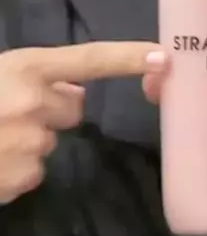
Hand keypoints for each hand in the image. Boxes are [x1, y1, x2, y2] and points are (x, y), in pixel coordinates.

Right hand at [0, 42, 165, 203]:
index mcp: (27, 68)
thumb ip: (37, 76)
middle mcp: (35, 103)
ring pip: (50, 143)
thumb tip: (74, 90)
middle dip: (53, 111)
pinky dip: (15, 168)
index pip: (90, 59)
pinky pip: (34, 172)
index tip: (162, 57)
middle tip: (10, 112)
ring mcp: (31, 143)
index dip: (128, 58)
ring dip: (30, 142)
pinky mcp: (23, 178)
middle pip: (74, 109)